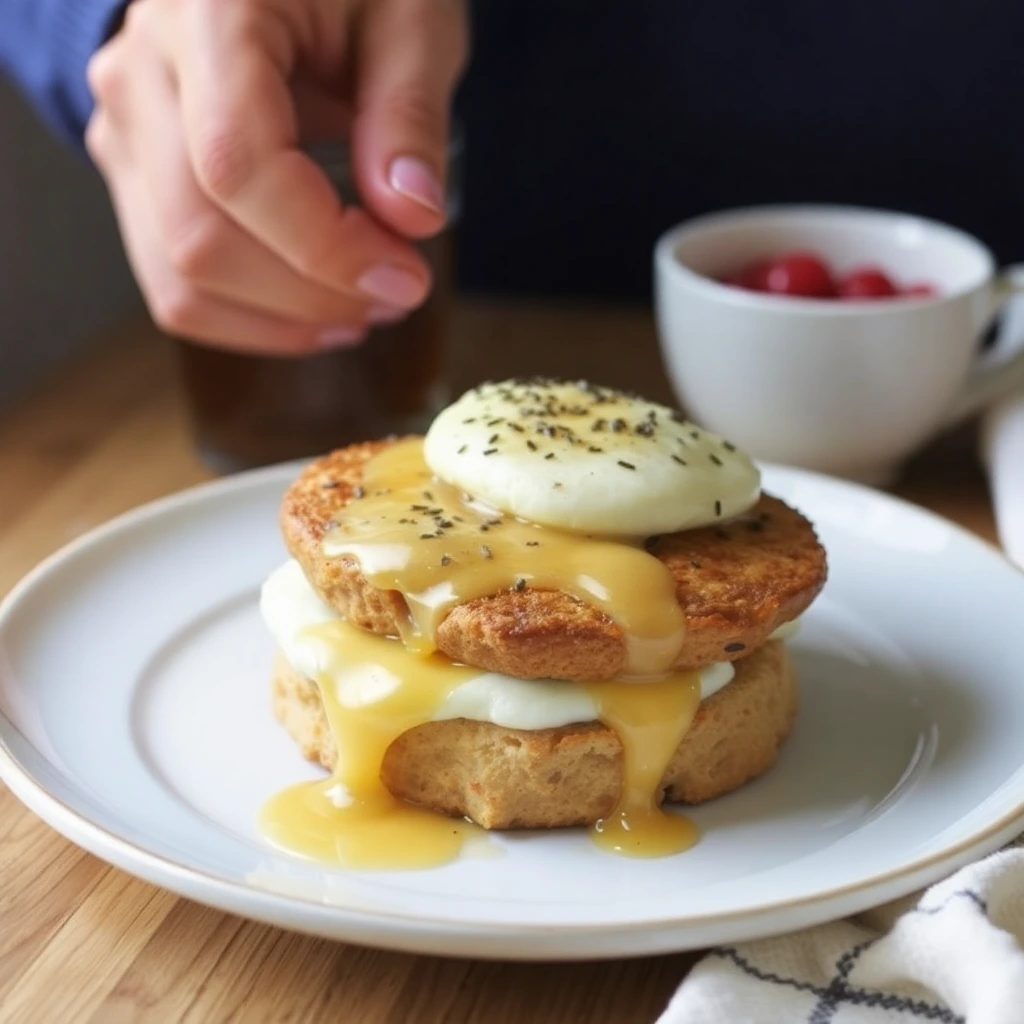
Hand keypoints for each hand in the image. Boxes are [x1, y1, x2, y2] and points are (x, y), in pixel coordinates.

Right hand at [85, 0, 466, 355]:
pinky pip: (172, 284)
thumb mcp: (411, 18)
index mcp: (207, 14)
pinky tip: (314, 315)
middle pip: (199, 237)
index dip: (326, 246)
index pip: (239, 166)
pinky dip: (247, 320)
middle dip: (311, 294)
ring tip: (363, 310)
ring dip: (281, 321)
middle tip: (397, 295)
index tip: (405, 277)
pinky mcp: (137, 176)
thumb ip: (409, 114)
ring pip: (178, 279)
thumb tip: (410, 218)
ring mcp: (127, 130)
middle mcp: (141, 73)